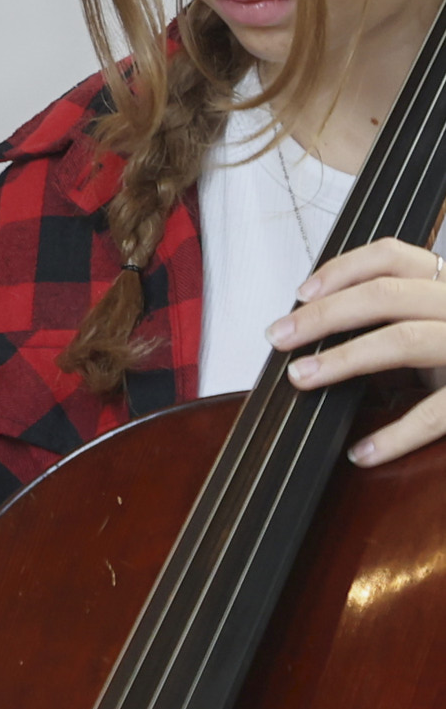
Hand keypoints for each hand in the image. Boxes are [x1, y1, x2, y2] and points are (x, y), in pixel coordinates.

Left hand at [267, 235, 445, 463]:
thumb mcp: (439, 320)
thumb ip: (398, 317)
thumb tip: (317, 328)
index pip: (393, 255)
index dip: (341, 269)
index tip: (301, 292)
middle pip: (386, 296)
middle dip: (323, 315)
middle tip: (279, 336)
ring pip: (404, 340)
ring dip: (344, 359)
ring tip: (301, 378)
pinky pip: (439, 412)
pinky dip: (396, 435)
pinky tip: (362, 453)